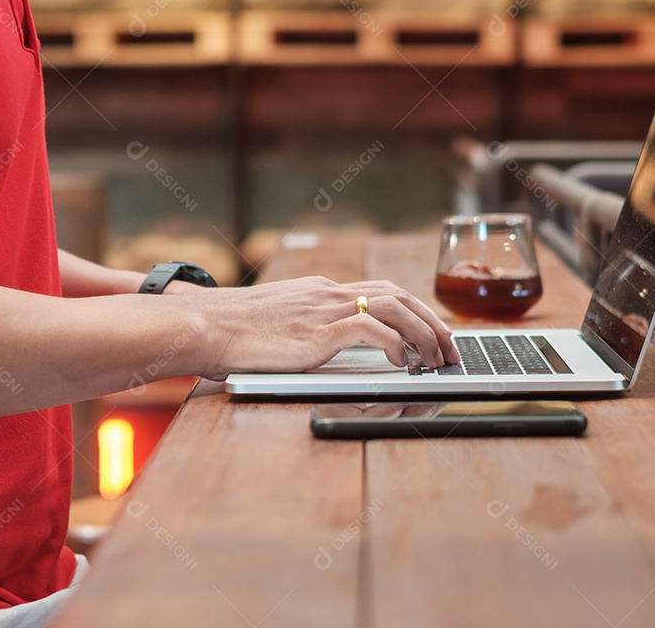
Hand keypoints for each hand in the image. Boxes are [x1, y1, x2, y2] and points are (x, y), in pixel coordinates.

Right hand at [193, 277, 457, 379]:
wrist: (203, 325)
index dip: (414, 309)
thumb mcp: (275, 322)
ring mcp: (323, 309)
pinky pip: (371, 331)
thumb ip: (302, 325)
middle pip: (398, 295)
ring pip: (394, 308)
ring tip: (436, 360)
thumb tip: (319, 344)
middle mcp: (327, 293)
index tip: (433, 329)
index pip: (381, 291)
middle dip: (432, 321)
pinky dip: (395, 345)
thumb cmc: (229, 331)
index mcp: (319, 291)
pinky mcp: (317, 331)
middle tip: (451, 348)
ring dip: (423, 334)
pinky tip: (403, 364)